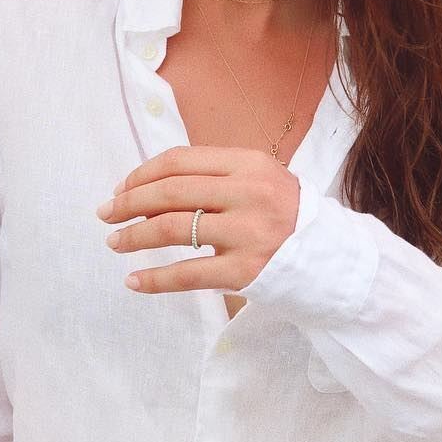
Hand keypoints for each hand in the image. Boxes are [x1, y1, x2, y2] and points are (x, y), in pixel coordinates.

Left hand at [97, 145, 299, 294]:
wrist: (336, 260)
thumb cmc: (289, 218)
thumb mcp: (262, 180)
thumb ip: (217, 177)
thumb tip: (150, 188)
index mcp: (249, 164)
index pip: (181, 160)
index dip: (142, 174)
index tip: (121, 189)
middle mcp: (248, 193)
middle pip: (170, 192)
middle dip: (128, 203)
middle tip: (105, 215)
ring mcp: (248, 233)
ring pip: (172, 230)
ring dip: (134, 236)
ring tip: (114, 243)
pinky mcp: (247, 271)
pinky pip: (187, 274)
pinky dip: (154, 279)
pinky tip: (133, 281)